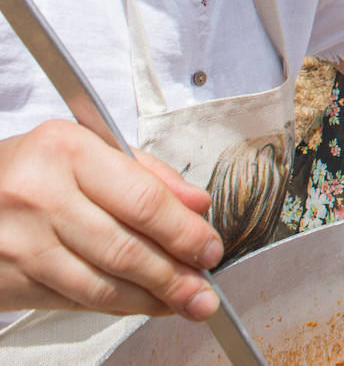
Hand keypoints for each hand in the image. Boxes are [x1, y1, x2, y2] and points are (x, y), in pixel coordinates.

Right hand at [0, 120, 224, 318]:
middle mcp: (41, 195)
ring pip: (103, 283)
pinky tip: (143, 303)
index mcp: (68, 151)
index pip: (144, 200)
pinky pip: (77, 300)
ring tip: (185, 303)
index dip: (185, 232)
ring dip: (152, 299)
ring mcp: (21, 242)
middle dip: (176, 276)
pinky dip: (118, 306)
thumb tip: (197, 205)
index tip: (211, 248)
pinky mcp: (10, 280)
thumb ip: (147, 174)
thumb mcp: (86, 150)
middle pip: (126, 248)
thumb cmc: (31, 169)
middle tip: (205, 292)